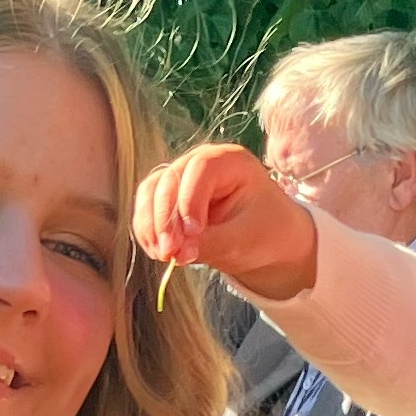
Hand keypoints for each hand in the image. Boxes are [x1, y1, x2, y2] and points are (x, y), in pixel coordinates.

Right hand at [132, 141, 318, 301]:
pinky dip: (147, 231)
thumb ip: (211, 243)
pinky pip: (147, 209)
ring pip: (151, 192)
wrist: (269, 243)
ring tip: (163, 255)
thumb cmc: (267, 234)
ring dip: (150, 225)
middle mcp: (201, 163)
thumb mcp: (245, 240)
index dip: (190, 200)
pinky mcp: (169, 200)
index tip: (193, 234)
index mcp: (230, 161)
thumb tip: (176, 252)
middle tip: (171, 253)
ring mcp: (182, 179)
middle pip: (170, 179)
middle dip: (166, 218)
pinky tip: (158, 253)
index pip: (200, 169)